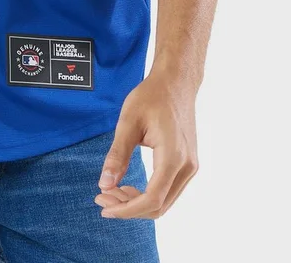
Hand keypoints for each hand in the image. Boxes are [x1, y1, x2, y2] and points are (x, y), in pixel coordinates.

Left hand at [94, 68, 199, 219]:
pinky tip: (128, 186)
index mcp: (173, 157)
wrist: (176, 83)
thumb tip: (104, 185)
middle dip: (128, 207)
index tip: (104, 207)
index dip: (126, 209)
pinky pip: (169, 190)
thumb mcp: (128, 121)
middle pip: (159, 206)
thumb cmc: (151, 97)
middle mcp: (187, 167)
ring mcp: (190, 167)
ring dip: (137, 202)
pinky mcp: (188, 164)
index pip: (152, 199)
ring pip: (165, 201)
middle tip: (101, 197)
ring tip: (111, 191)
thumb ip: (117, 155)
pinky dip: (148, 194)